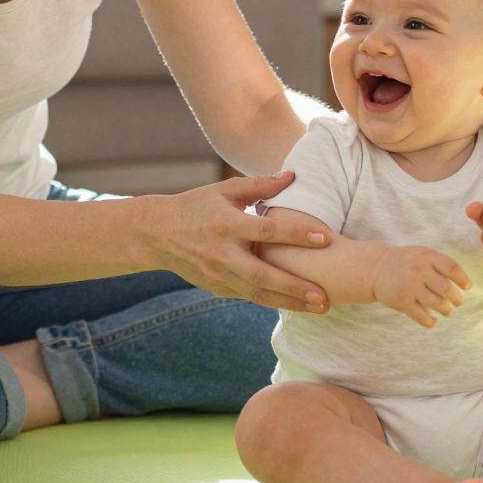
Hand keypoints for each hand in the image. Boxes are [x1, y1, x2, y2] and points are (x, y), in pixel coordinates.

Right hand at [147, 171, 332, 313]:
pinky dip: (273, 302)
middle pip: (262, 275)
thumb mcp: (224, 190)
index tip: (326, 238)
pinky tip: (298, 305)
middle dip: (295, 288)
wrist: (156, 234)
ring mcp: (217, 275)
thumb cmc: (197, 206)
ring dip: (289, 303)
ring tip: (320, 307)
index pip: (266, 231)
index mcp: (225, 224)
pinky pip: (248, 297)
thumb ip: (260, 185)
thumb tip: (293, 175)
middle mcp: (221, 253)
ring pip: (257, 294)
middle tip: (325, 296)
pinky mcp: (215, 288)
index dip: (296, 235)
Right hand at [373, 245, 470, 328]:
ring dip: (446, 310)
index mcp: (427, 256)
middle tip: (457, 302)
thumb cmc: (407, 262)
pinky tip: (433, 320)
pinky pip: (422, 316)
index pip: (452, 268)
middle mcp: (418, 270)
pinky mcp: (402, 302)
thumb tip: (464, 283)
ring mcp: (410, 286)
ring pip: (436, 303)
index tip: (467, 287)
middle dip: (456, 298)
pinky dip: (430, 321)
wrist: (377, 268)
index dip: (463, 279)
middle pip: (446, 288)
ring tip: (447, 311)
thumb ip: (441, 264)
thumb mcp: (423, 254)